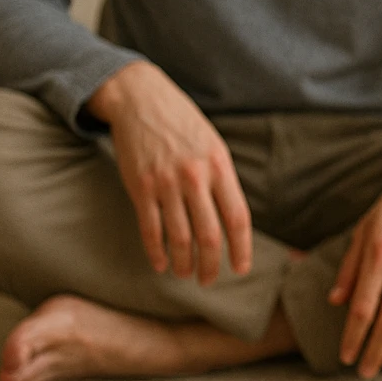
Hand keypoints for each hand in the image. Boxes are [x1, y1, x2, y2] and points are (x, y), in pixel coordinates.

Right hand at [87, 61, 252, 284]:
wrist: (142, 99)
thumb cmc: (183, 124)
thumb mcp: (214, 146)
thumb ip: (222, 180)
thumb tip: (232, 220)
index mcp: (221, 167)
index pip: (237, 218)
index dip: (241, 248)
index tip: (240, 269)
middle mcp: (196, 177)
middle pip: (209, 234)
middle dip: (210, 264)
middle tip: (208, 280)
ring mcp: (166, 183)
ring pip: (180, 236)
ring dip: (183, 263)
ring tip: (185, 275)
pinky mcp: (140, 186)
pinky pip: (150, 228)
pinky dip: (156, 251)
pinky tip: (161, 264)